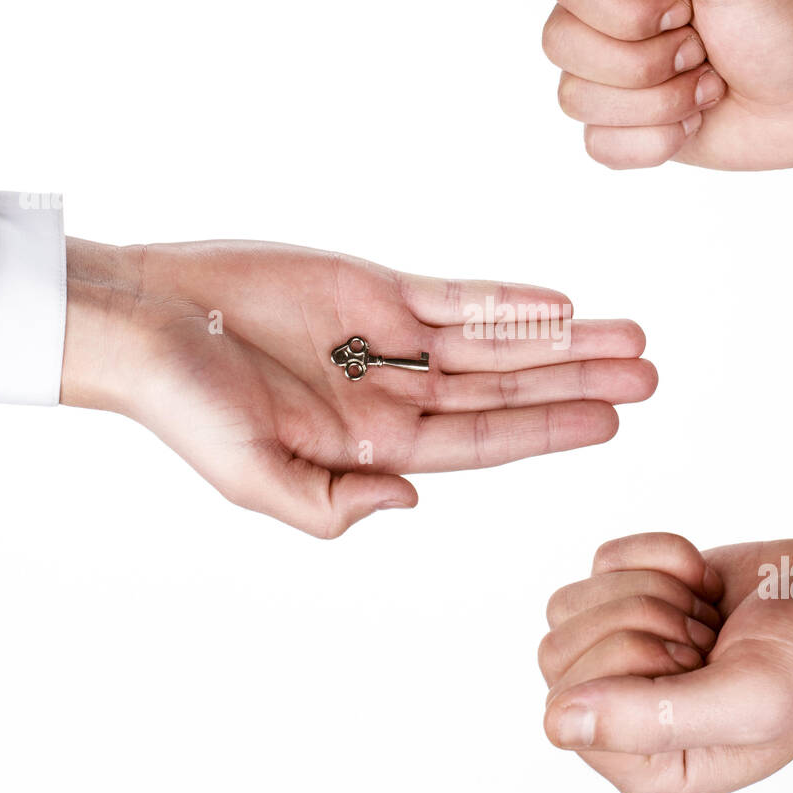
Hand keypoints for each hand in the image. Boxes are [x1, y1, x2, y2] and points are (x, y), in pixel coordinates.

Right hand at [61, 239, 655, 536]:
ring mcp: (389, 339)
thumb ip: (331, 504)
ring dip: (561, 339)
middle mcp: (395, 396)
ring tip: (628, 338)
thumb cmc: (183, 405)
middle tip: (648, 377)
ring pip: (496, 340)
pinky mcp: (374, 287)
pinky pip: (456, 296)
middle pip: (507, 389)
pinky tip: (558, 302)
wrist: (144, 319)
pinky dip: (508, 299)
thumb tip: (412, 501)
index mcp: (375, 448)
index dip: (547, 429)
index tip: (610, 423)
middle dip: (578, 382)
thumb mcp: (251, 476)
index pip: (483, 442)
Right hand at [531, 0, 792, 170]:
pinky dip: (656, 140)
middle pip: (561, 43)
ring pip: (577, 99)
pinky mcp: (627, 132)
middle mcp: (606, 21)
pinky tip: (693, 121)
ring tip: (706, 84)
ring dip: (660, 100)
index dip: (625, 8)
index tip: (685, 3)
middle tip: (701, 46)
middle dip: (647, 57)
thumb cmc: (781, 16)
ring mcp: (614, 80)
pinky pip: (599, 146)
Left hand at [539, 533, 792, 792]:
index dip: (632, 664)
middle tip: (706, 638)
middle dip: (643, 622)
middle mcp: (623, 720)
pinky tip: (703, 585)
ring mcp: (622, 658)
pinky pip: (603, 561)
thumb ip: (652, 720)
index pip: (565, 706)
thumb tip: (561, 721)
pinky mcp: (630, 600)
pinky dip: (660, 556)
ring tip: (706, 616)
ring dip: (650, 589)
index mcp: (647, 767)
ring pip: (570, 604)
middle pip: (559, 650)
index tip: (699, 661)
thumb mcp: (749, 700)